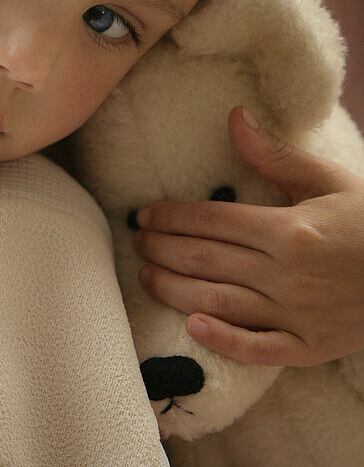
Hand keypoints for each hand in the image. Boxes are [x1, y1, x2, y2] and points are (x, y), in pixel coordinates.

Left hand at [133, 105, 363, 366]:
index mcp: (290, 230)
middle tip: (137, 242)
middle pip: (205, 260)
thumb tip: (234, 118)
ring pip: (218, 302)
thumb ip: (275, 155)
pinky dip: (223, 340)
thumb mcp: (330, 181)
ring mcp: (297, 314)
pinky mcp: (309, 346)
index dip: (172, 217)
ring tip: (145, 276)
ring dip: (173, 290)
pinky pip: (258, 348)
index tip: (144, 214)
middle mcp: (288, 273)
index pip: (213, 221)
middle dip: (162, 249)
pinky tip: (192, 327)